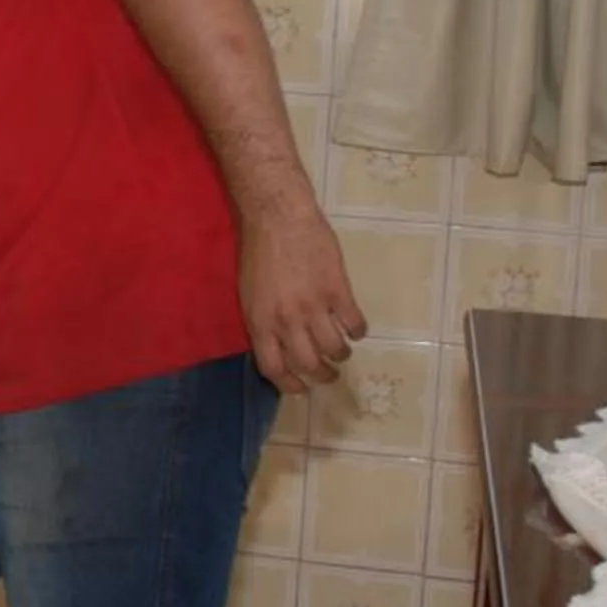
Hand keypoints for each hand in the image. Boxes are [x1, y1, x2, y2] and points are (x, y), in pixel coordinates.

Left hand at [240, 204, 366, 392]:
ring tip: (343, 352)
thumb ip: (263, 321)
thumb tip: (277, 346)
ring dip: (341, 356)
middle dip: (322, 376)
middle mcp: (287, 321)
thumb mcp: (249, 293)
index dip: (290, 385)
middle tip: (329, 374)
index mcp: (260, 322)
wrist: (278, 218)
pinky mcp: (338, 291)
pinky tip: (355, 327)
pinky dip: (358, 331)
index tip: (301, 388)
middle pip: (309, 364)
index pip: (274, 369)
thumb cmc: (258, 251)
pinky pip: (354, 323)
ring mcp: (314, 307)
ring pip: (335, 349)